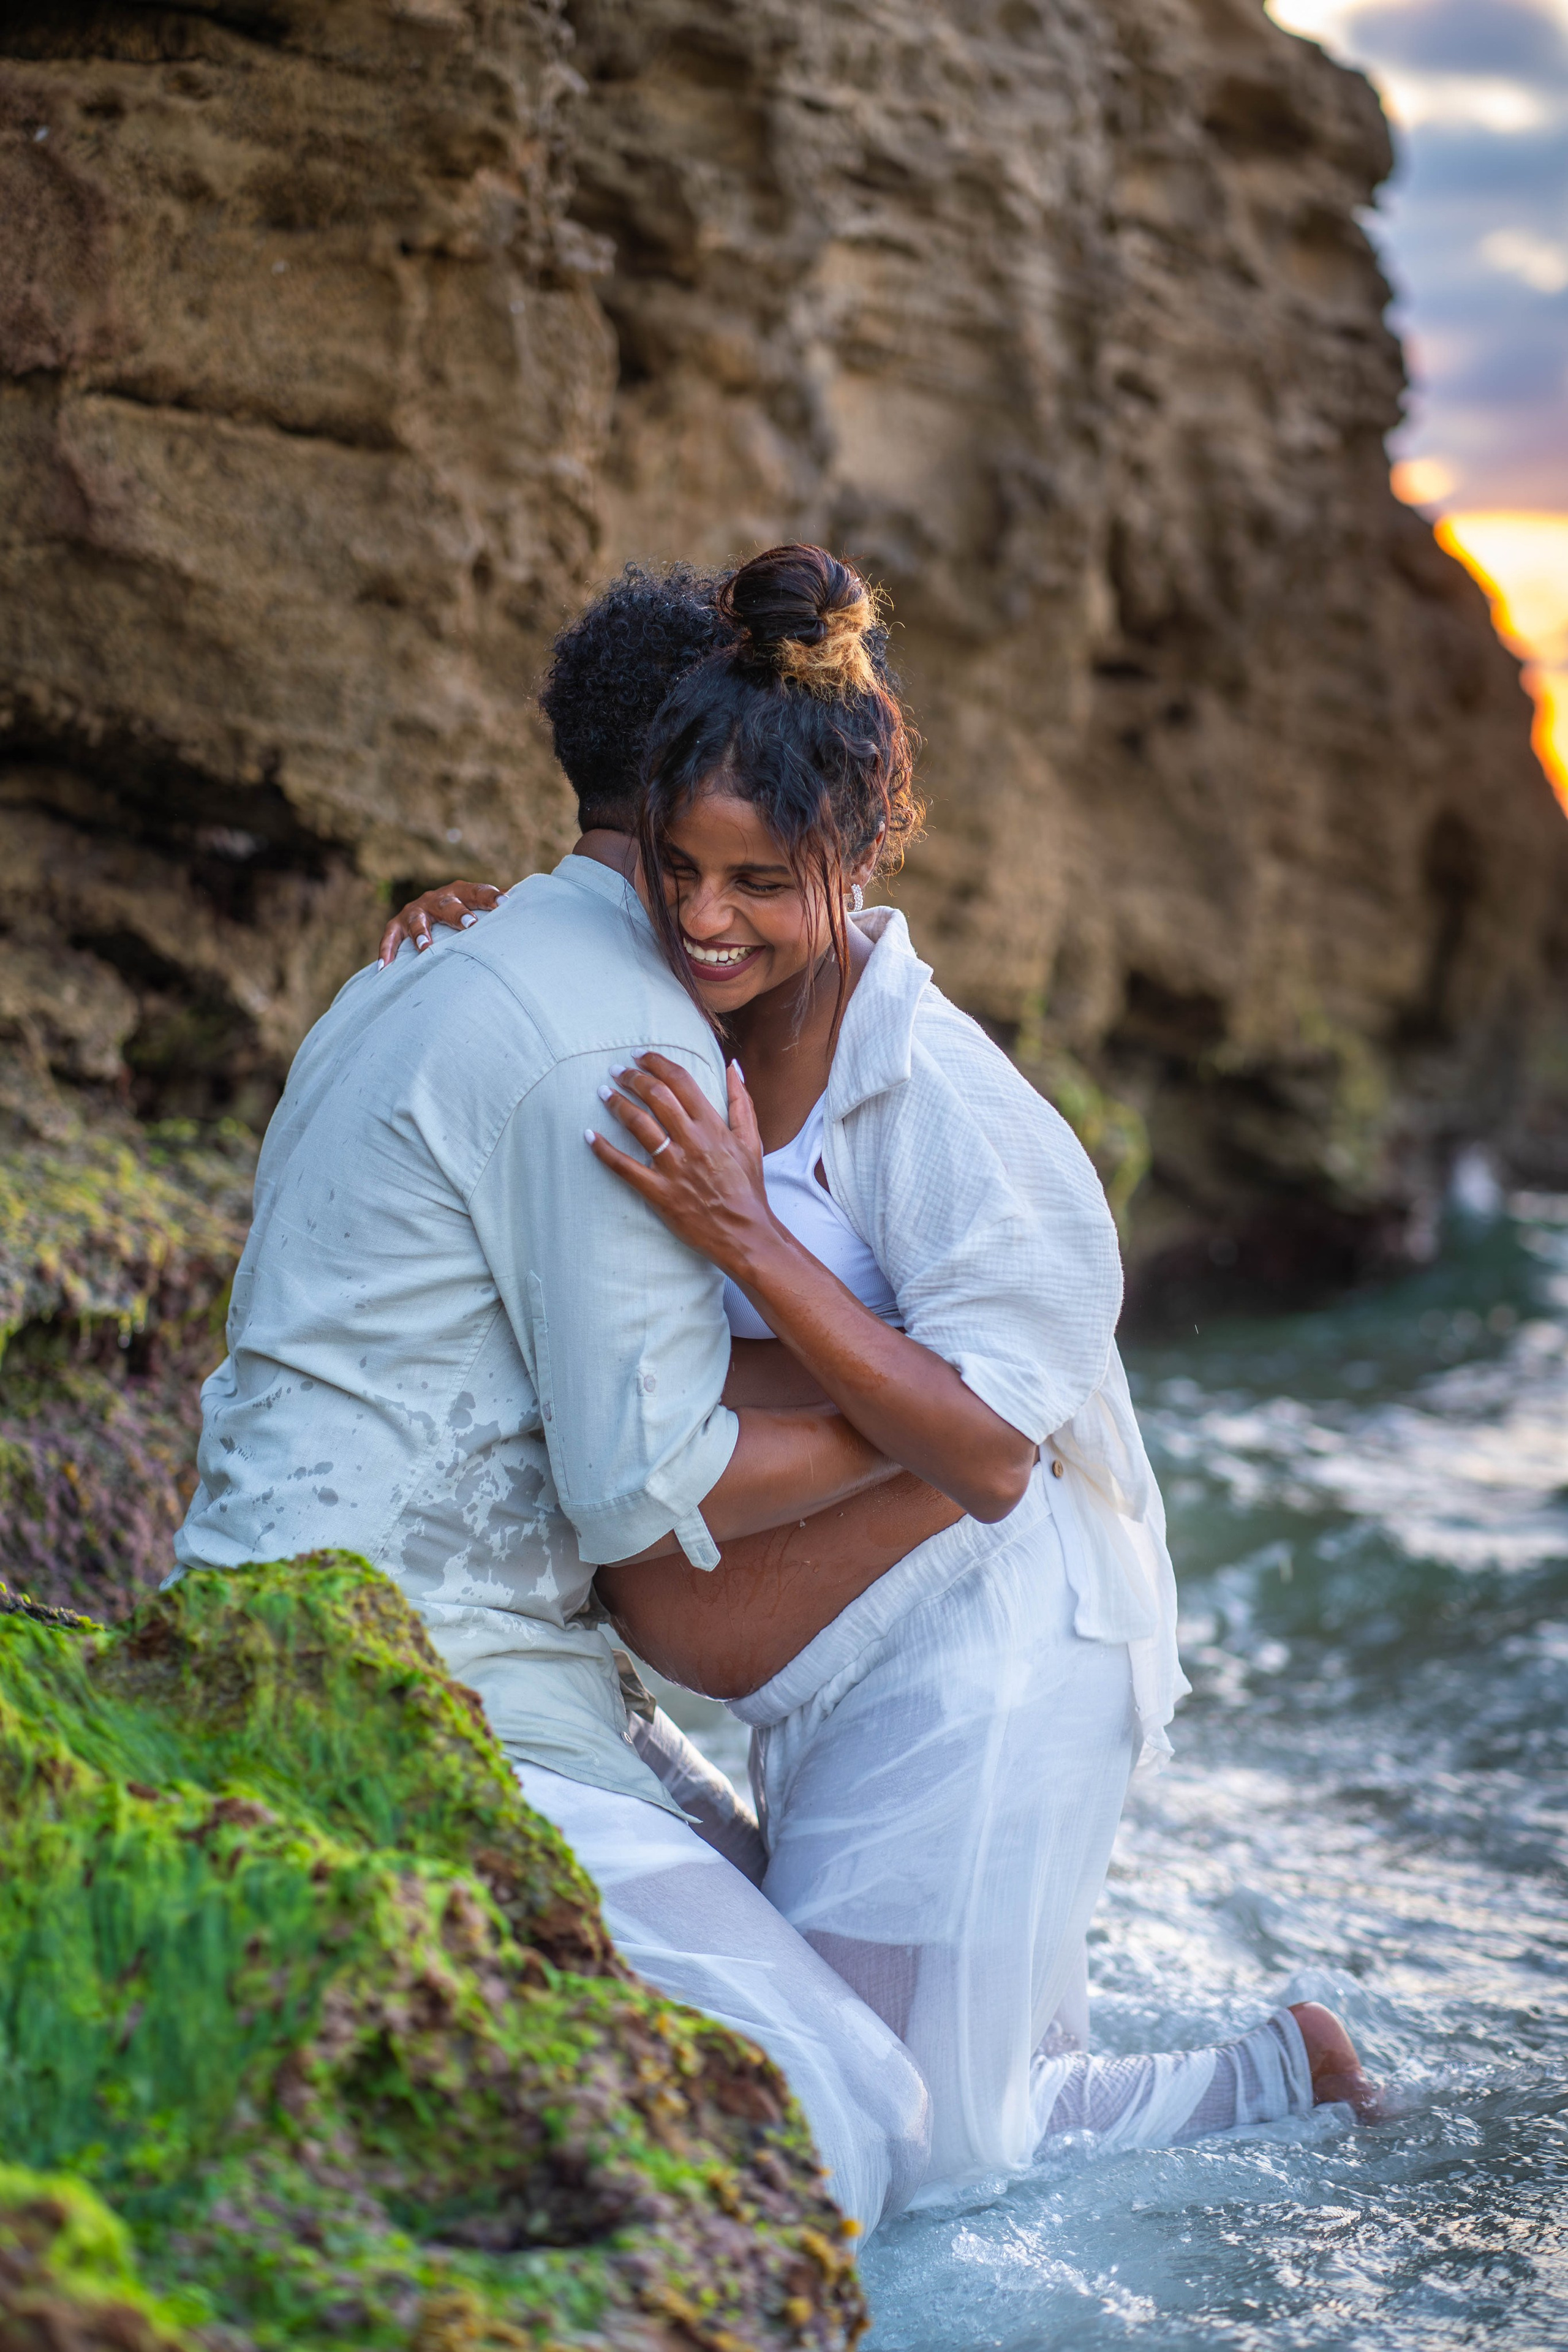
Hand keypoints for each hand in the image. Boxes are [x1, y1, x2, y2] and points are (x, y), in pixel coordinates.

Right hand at [378, 879, 501, 966]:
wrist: (427, 910)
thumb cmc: (465, 914)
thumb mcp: (481, 909)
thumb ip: (501, 911)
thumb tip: (537, 906)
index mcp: (461, 891)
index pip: (478, 891)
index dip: (490, 896)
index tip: (506, 904)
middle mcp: (436, 898)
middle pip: (448, 903)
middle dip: (458, 913)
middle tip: (470, 925)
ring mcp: (415, 911)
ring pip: (418, 920)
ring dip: (422, 933)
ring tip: (427, 948)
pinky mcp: (396, 925)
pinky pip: (390, 938)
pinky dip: (387, 952)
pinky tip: (385, 969)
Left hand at [586, 1054, 778, 1278]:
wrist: (745, 1233)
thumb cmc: (748, 1188)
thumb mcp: (751, 1141)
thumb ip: (742, 1101)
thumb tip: (733, 1066)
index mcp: (713, 1126)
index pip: (681, 1081)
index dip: (657, 1063)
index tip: (640, 1056)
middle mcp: (692, 1141)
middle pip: (656, 1096)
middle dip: (632, 1078)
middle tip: (616, 1071)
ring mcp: (674, 1167)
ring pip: (639, 1125)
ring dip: (617, 1104)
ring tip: (603, 1093)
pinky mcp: (659, 1192)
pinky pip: (624, 1167)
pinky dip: (604, 1150)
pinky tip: (589, 1136)